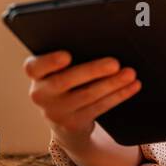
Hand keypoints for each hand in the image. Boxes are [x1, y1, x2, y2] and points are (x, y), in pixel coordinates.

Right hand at [24, 51, 140, 142]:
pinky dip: (119, 95)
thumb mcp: (59, 69)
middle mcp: (40, 94)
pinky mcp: (73, 123)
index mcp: (36, 75)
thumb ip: (71, 56)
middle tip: (115, 63)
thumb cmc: (65, 79)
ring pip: (87, 95)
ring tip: (130, 73)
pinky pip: (99, 107)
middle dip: (92, 71)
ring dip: (112, 84)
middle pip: (64, 82)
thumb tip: (102, 41)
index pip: (33, 67)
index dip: (48, 62)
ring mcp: (56, 112)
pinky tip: (132, 86)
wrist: (62, 117)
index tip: (66, 56)